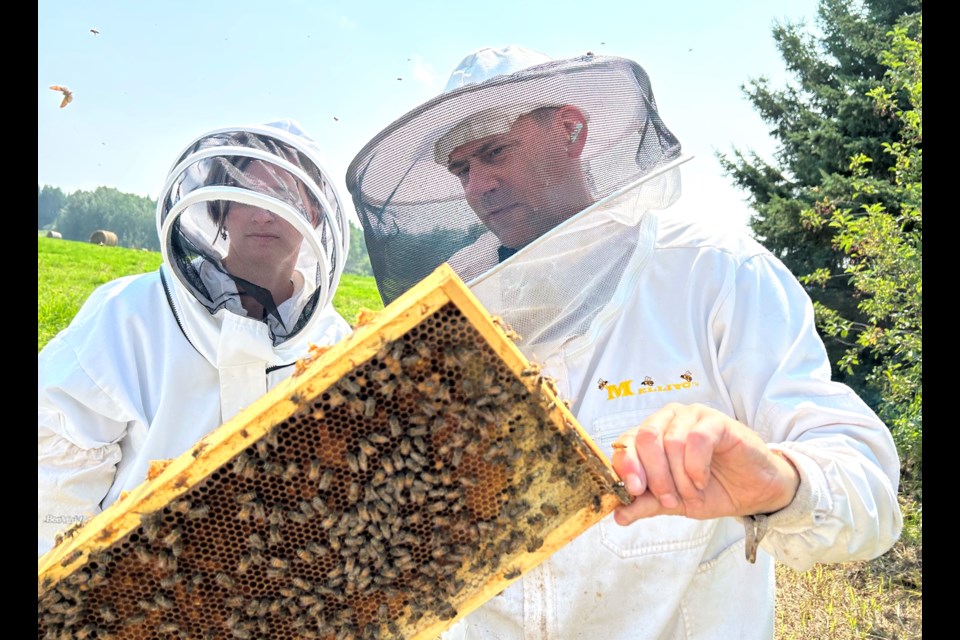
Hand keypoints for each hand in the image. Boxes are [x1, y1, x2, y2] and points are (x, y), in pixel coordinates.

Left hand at [610, 403, 799, 525]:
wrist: (753, 492)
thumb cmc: (711, 489)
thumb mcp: (673, 502)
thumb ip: (645, 504)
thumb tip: (617, 516)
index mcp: (650, 437)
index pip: (625, 443)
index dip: (626, 466)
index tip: (634, 491)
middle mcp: (667, 421)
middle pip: (646, 438)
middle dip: (655, 475)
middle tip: (670, 499)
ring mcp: (692, 417)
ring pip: (671, 442)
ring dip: (680, 477)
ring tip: (694, 493)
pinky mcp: (717, 421)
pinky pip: (696, 440)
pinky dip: (696, 467)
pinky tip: (702, 480)